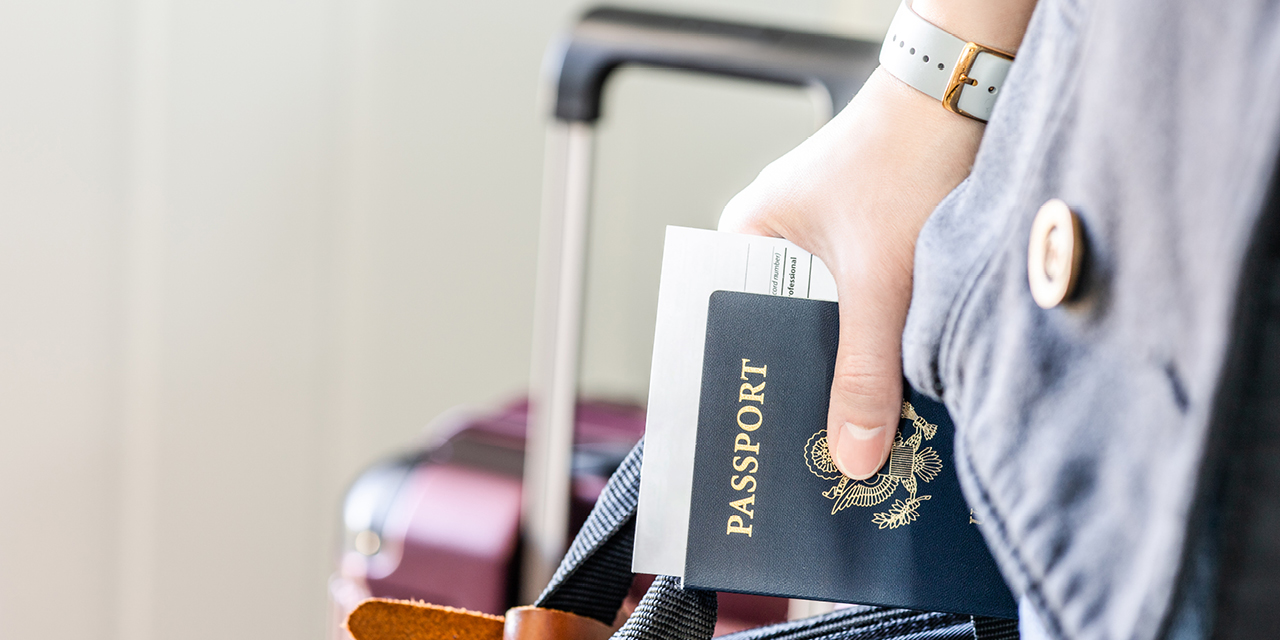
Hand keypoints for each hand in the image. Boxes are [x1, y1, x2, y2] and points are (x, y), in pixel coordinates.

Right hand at [718, 67, 982, 478]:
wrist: (968, 97)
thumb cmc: (904, 158)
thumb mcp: (881, 281)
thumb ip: (865, 372)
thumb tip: (852, 457)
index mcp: (745, 239)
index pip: (726, 331)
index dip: (744, 389)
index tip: (759, 445)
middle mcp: (774, 244)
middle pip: (779, 338)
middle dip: (803, 390)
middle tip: (816, 455)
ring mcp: (820, 245)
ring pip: (823, 330)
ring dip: (845, 369)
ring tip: (857, 429)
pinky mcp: (866, 247)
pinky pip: (857, 314)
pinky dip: (873, 345)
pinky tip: (891, 383)